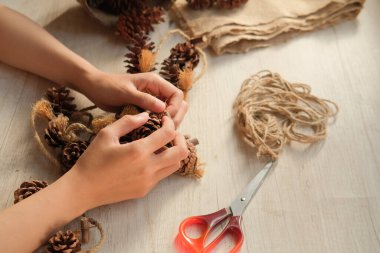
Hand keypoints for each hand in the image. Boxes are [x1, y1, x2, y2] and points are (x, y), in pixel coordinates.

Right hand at [69, 112, 188, 207]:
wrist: (83, 190)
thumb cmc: (92, 160)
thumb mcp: (106, 134)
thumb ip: (128, 122)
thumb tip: (146, 115)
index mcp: (138, 151)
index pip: (168, 134)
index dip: (170, 123)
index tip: (164, 119)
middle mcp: (148, 168)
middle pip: (181, 152)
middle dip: (180, 139)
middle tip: (171, 133)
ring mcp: (148, 181)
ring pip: (175, 165)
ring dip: (173, 153)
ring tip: (162, 145)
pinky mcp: (145, 190)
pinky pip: (163, 175)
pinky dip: (163, 164)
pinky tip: (150, 158)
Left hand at [77, 70, 187, 126]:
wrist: (94, 88)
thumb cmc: (108, 87)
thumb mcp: (126, 93)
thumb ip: (144, 100)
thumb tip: (163, 108)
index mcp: (155, 82)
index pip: (176, 95)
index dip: (174, 108)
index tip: (164, 120)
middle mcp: (156, 90)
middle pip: (177, 104)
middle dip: (174, 117)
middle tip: (164, 130)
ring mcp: (152, 99)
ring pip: (169, 112)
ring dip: (166, 123)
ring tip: (158, 134)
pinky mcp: (146, 108)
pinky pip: (158, 117)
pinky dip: (158, 124)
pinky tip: (152, 133)